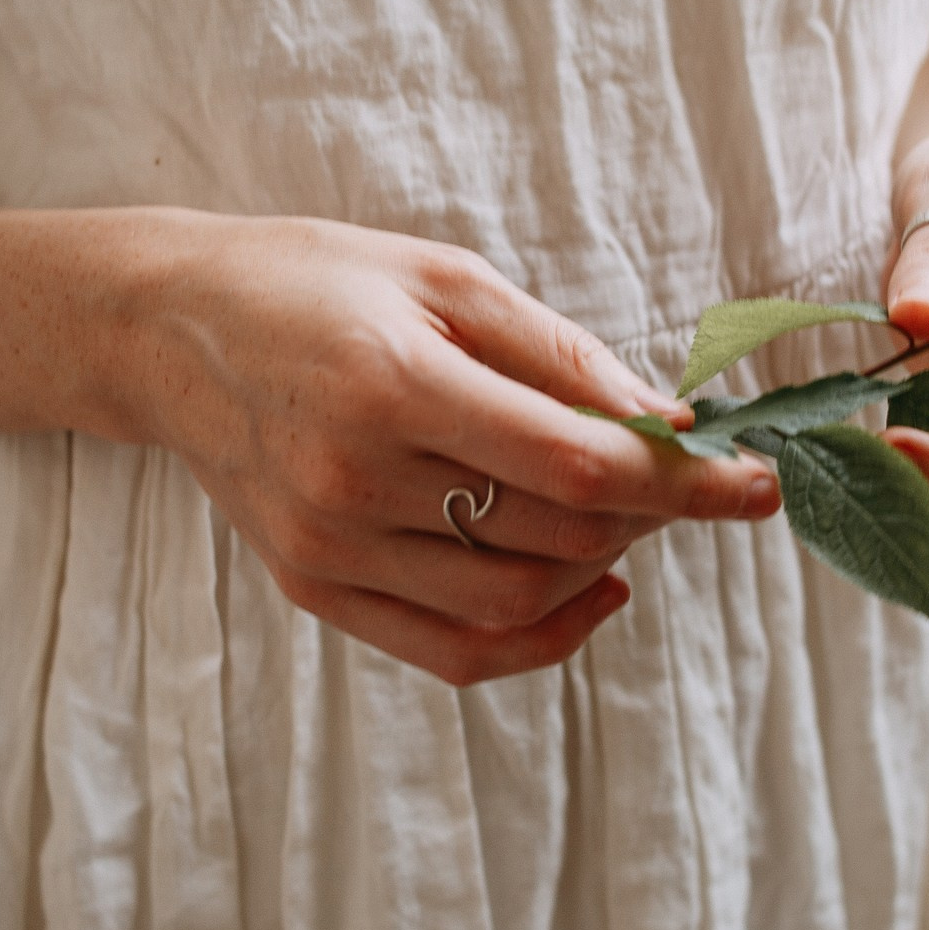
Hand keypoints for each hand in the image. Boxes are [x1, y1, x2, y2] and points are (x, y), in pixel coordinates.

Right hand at [128, 215, 779, 682]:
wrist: (170, 332)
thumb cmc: (316, 283)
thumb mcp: (445, 278)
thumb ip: (561, 355)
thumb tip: (671, 422)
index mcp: (392, 386)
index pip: (580, 466)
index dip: (687, 483)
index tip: (758, 482)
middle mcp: (354, 482)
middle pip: (558, 538)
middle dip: (650, 513)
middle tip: (681, 472)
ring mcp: (329, 549)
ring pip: (516, 605)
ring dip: (600, 568)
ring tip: (621, 514)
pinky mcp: (314, 589)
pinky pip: (453, 651)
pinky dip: (540, 637)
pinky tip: (588, 591)